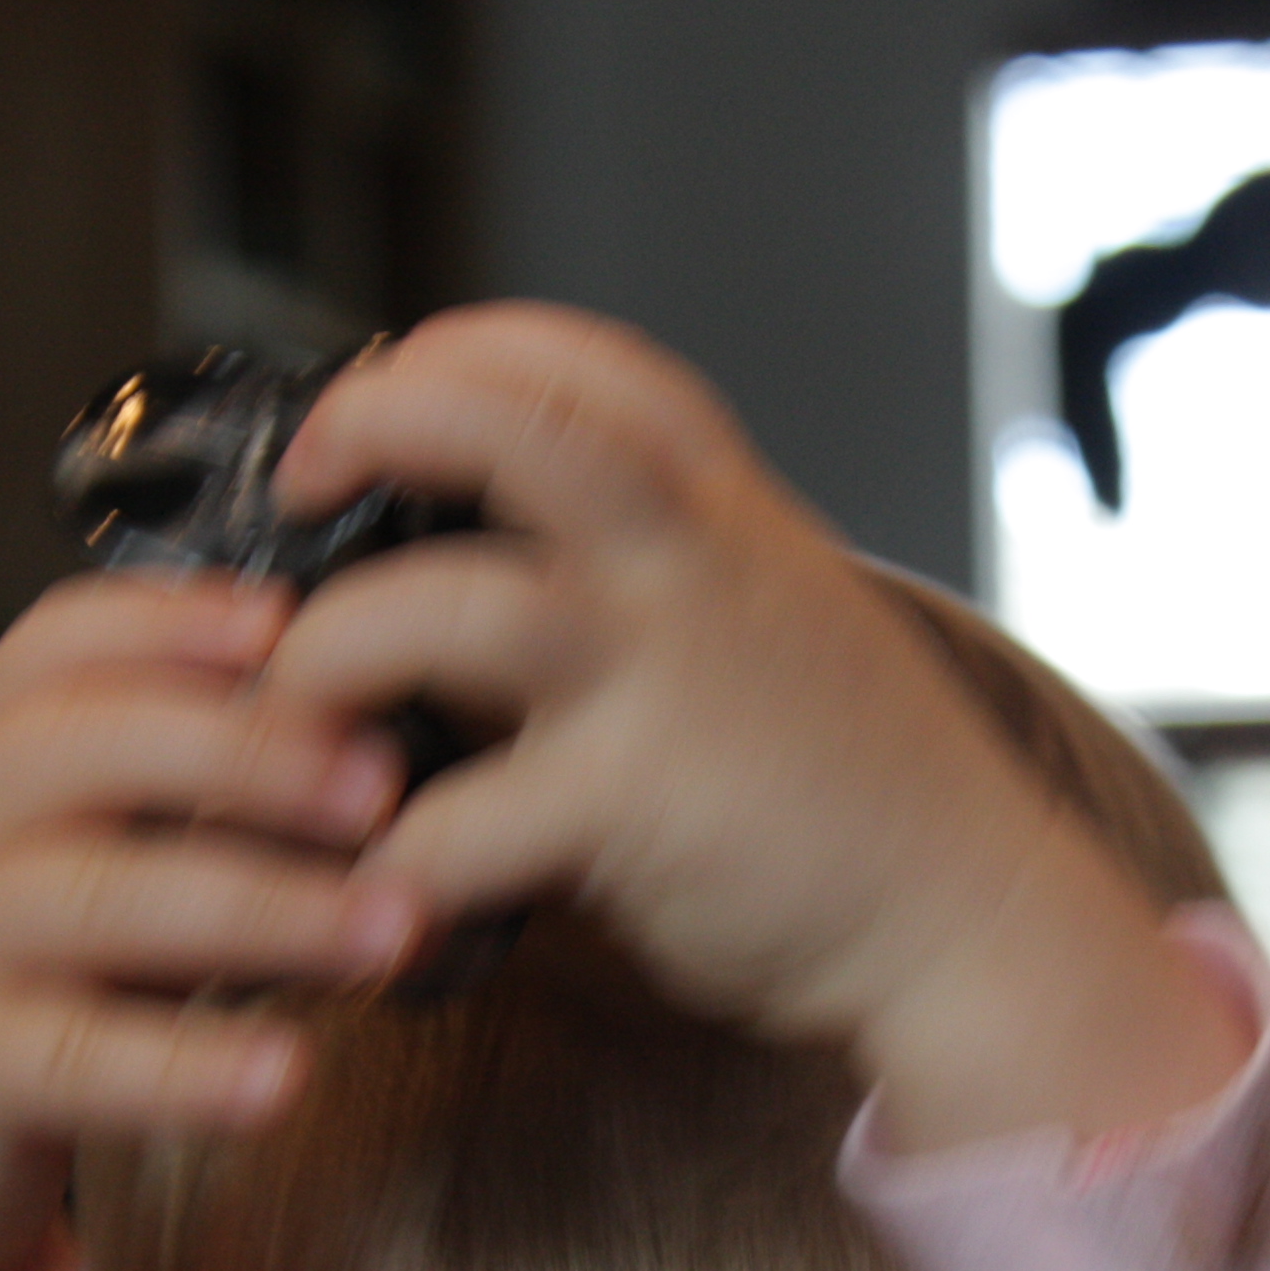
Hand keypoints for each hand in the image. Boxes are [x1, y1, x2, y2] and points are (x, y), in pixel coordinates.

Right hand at [0, 574, 424, 1270]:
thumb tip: (366, 750)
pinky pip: (78, 1058)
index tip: (285, 619)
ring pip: (95, 898)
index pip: (50, 651)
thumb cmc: (24, 993)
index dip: (162, 622)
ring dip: (259, 906)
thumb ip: (178, 811)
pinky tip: (287, 1075)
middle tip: (382, 784)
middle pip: (78, 747)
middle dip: (241, 752)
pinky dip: (187, 1069)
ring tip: (390, 927)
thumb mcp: (79, 872)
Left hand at [260, 304, 1246, 1150]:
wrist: (971, 919)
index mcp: (724, 508)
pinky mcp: (637, 808)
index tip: (382, 384)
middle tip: (301, 489)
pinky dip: (394, 847)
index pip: (577, 360)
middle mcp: (692, 566)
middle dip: (369, 427)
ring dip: (333, 651)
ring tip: (298, 704)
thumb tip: (474, 558)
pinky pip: (461, 814)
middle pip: (497, 423)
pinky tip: (376, 873)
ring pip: (446, 606)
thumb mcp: (771, 619)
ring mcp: (666, 679)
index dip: (455, 351)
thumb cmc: (853, 785)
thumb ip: (647, 576)